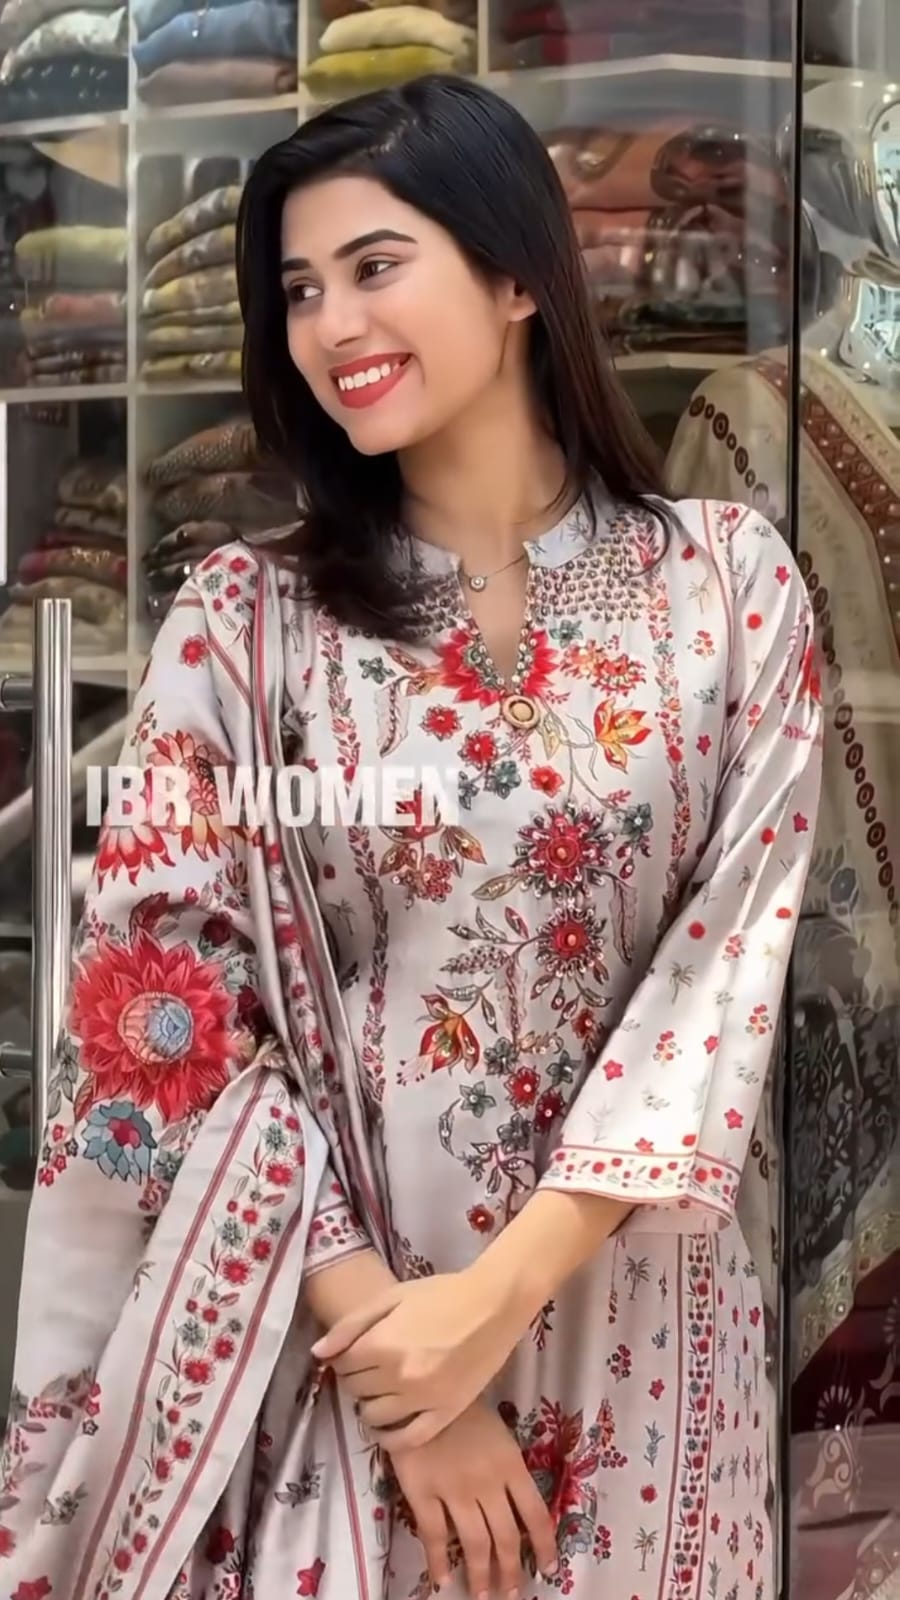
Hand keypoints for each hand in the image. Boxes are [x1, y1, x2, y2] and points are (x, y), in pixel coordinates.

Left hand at [311, 1270, 526, 1447]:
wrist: (493, 1305)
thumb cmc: (441, 1294)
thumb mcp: (393, 1297)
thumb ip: (351, 1325)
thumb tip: (319, 1353)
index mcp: (383, 1343)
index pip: (342, 1366)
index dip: (344, 1359)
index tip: (355, 1354)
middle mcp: (398, 1376)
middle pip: (356, 1390)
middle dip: (357, 1379)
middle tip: (370, 1369)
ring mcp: (423, 1399)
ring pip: (375, 1417)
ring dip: (370, 1405)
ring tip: (382, 1391)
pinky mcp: (445, 1414)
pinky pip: (407, 1440)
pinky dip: (391, 1439)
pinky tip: (389, 1426)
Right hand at [388, 1400, 557, 1598]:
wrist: (422, 1386)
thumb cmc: (464, 1405)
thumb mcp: (499, 1433)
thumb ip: (508, 1469)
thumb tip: (517, 1510)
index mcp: (511, 1465)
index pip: (536, 1514)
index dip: (544, 1546)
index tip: (548, 1569)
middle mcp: (487, 1483)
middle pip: (506, 1538)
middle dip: (510, 1571)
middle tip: (511, 1595)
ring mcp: (454, 1490)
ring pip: (474, 1543)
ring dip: (481, 1575)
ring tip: (483, 1596)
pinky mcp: (422, 1492)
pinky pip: (434, 1535)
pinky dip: (438, 1561)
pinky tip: (442, 1579)